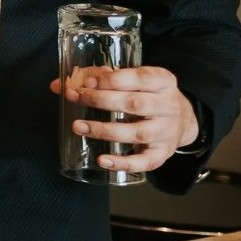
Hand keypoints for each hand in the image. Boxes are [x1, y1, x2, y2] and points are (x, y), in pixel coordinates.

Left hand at [50, 67, 198, 174]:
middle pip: (135, 104)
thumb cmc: (148, 94)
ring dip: (105, 130)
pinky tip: (102, 160)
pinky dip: (123, 163)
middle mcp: (169, 105)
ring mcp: (167, 131)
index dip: (112, 79)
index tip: (86, 81)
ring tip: (78, 127)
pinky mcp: (164, 153)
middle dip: (101, 101)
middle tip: (75, 98)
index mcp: (163, 81)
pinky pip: (145, 162)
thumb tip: (57, 85)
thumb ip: (95, 78)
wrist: (183, 119)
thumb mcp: (132, 79)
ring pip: (137, 132)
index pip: (140, 77)